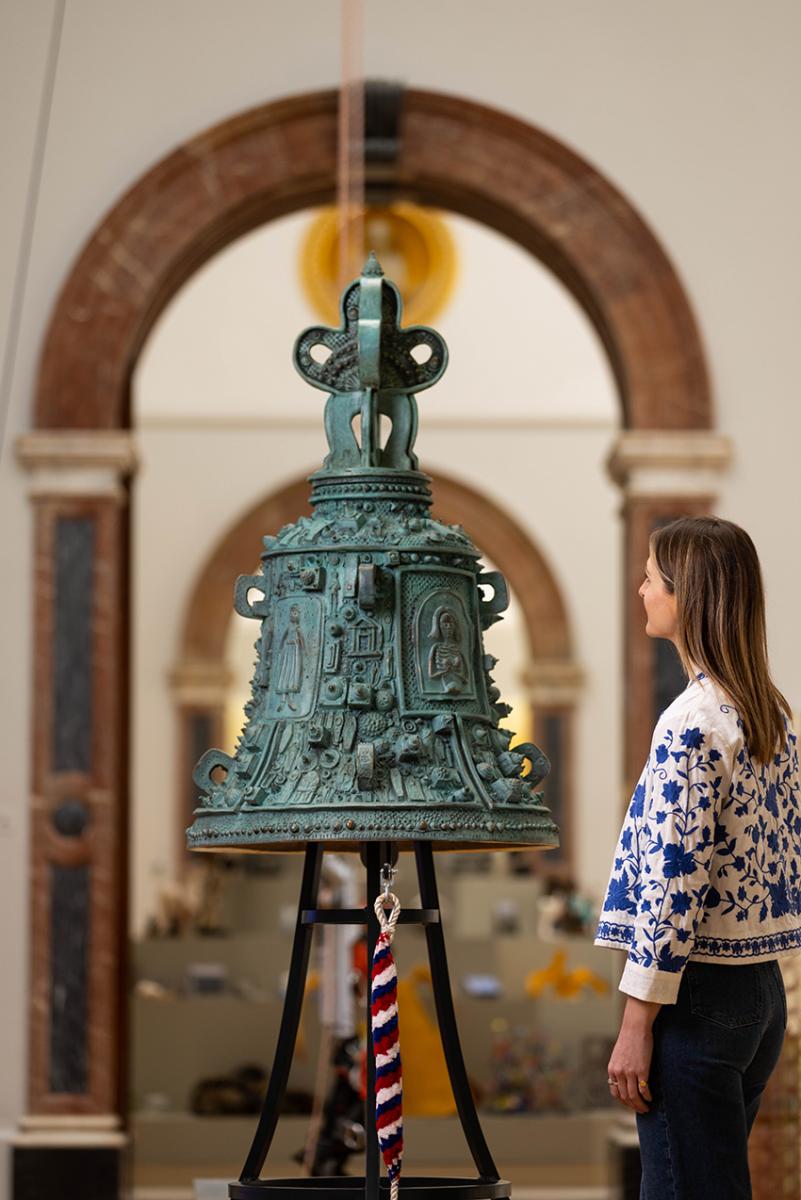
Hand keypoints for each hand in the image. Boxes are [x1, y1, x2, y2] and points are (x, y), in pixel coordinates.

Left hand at [607, 996, 659, 1113]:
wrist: (635, 1027)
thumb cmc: (628, 1039)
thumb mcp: (618, 1055)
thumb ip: (619, 1068)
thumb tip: (623, 1080)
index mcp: (612, 1070)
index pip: (615, 1093)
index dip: (623, 1101)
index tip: (630, 1104)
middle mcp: (619, 1073)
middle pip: (625, 1097)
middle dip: (633, 1106)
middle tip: (641, 1109)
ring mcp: (630, 1072)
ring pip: (634, 1097)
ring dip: (641, 1105)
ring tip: (646, 1108)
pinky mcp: (642, 1071)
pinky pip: (644, 1090)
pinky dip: (648, 1097)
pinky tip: (651, 1098)